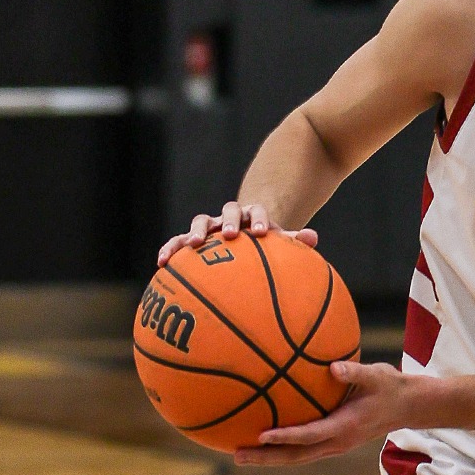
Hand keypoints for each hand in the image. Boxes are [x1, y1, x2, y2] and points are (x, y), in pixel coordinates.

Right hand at [157, 201, 319, 266]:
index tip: (262, 233)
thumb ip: (294, 241)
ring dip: (196, 231)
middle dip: (228, 221)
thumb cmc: (263, 246)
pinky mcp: (191, 239)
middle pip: (229, 211)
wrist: (241, 240)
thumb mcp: (278, 243)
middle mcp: (230, 217)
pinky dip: (170, 248)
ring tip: (192, 245)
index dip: (259, 219)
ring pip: (200, 221)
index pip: (257, 211)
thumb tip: (313, 237)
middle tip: (229, 234)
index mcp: (253, 216)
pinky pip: (178, 241)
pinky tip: (162, 263)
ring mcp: (210, 226)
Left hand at [234, 362, 474, 466]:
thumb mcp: (378, 375)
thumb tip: (333, 367)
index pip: (310, 435)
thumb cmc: (390, 387)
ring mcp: (333, 445)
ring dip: (268, 458)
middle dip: (265, 457)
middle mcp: (336, 442)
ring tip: (239, 454)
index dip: (286, 436)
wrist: (408, 407)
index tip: (262, 434)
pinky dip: (280, 448)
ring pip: (296, 457)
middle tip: (236, 455)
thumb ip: (355, 372)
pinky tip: (262, 439)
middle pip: (295, 456)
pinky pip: (302, 449)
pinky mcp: (332, 442)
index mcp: (345, 427)